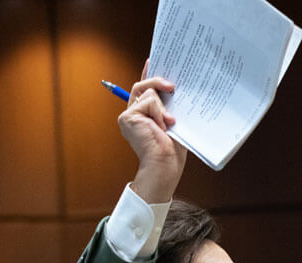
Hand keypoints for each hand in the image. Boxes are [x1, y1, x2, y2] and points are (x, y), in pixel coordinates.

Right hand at [120, 60, 187, 203]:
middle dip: (158, 81)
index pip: (144, 89)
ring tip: (169, 123)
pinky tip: (162, 126)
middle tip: (173, 87)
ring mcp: (128, 114)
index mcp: (143, 114)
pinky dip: (159, 112)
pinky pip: (149, 101)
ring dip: (162, 107)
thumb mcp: (173, 119)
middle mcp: (133, 113)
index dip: (147, 73)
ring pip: (148, 92)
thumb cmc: (172, 148)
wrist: (165, 163)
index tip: (151, 60)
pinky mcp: (128, 116)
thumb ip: (169, 104)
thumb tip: (173, 86)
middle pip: (143, 85)